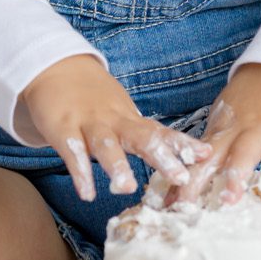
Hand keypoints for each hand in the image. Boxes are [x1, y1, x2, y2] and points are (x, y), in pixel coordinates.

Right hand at [19, 54, 211, 204]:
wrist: (54, 67)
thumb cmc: (91, 97)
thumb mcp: (120, 112)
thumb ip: (141, 135)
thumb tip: (175, 156)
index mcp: (129, 119)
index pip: (160, 132)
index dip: (182, 144)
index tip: (206, 155)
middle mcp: (113, 120)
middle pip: (141, 137)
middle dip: (162, 157)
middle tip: (180, 177)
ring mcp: (88, 123)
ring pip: (106, 144)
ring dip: (116, 165)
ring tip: (125, 188)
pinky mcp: (63, 128)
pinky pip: (72, 152)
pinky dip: (80, 172)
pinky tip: (87, 192)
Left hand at [175, 64, 260, 207]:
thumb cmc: (252, 102)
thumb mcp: (227, 120)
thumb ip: (214, 148)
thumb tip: (189, 179)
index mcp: (219, 130)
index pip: (194, 157)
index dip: (180, 179)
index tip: (166, 203)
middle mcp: (236, 130)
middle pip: (212, 156)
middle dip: (198, 180)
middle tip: (185, 205)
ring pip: (245, 153)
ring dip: (235, 176)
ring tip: (228, 200)